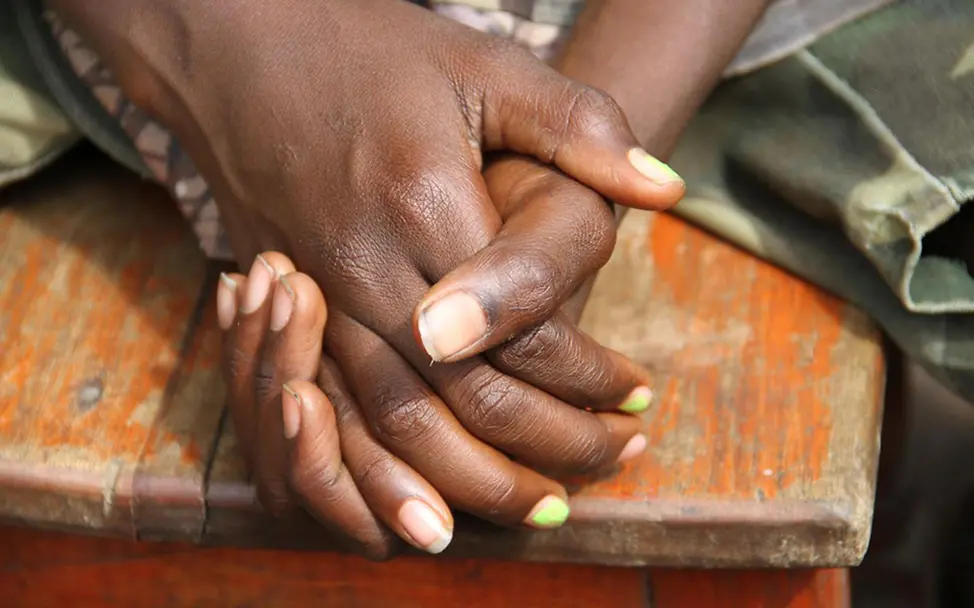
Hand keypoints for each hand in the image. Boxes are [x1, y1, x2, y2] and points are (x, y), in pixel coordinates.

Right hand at [55, 0, 682, 528]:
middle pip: (462, 395)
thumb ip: (581, 130)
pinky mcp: (292, 313)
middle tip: (613, 460)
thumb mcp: (487, 66)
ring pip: (396, 424)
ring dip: (474, 479)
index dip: (589, 378)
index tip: (638, 394)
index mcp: (422, 200)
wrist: (243, 49)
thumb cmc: (376, 55)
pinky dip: (391, 471)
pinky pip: (339, 415)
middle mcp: (363, 263)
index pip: (523, 328)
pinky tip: (437, 499)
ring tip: (544, 506)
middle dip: (546, 445)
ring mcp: (316, 295)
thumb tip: (665, 190)